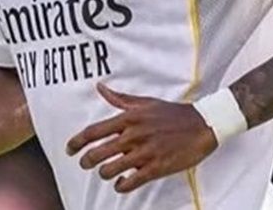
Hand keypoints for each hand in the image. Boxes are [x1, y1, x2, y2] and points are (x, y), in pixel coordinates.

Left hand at [66, 82, 218, 193]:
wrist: (203, 125)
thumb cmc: (172, 113)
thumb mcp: (145, 102)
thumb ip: (120, 98)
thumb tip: (99, 87)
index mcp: (129, 118)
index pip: (93, 132)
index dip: (76, 143)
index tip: (69, 150)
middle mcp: (133, 135)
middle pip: (96, 154)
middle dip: (86, 162)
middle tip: (86, 164)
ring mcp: (144, 152)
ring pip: (109, 170)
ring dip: (104, 174)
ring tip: (106, 173)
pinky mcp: (156, 168)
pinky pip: (129, 182)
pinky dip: (120, 185)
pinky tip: (122, 182)